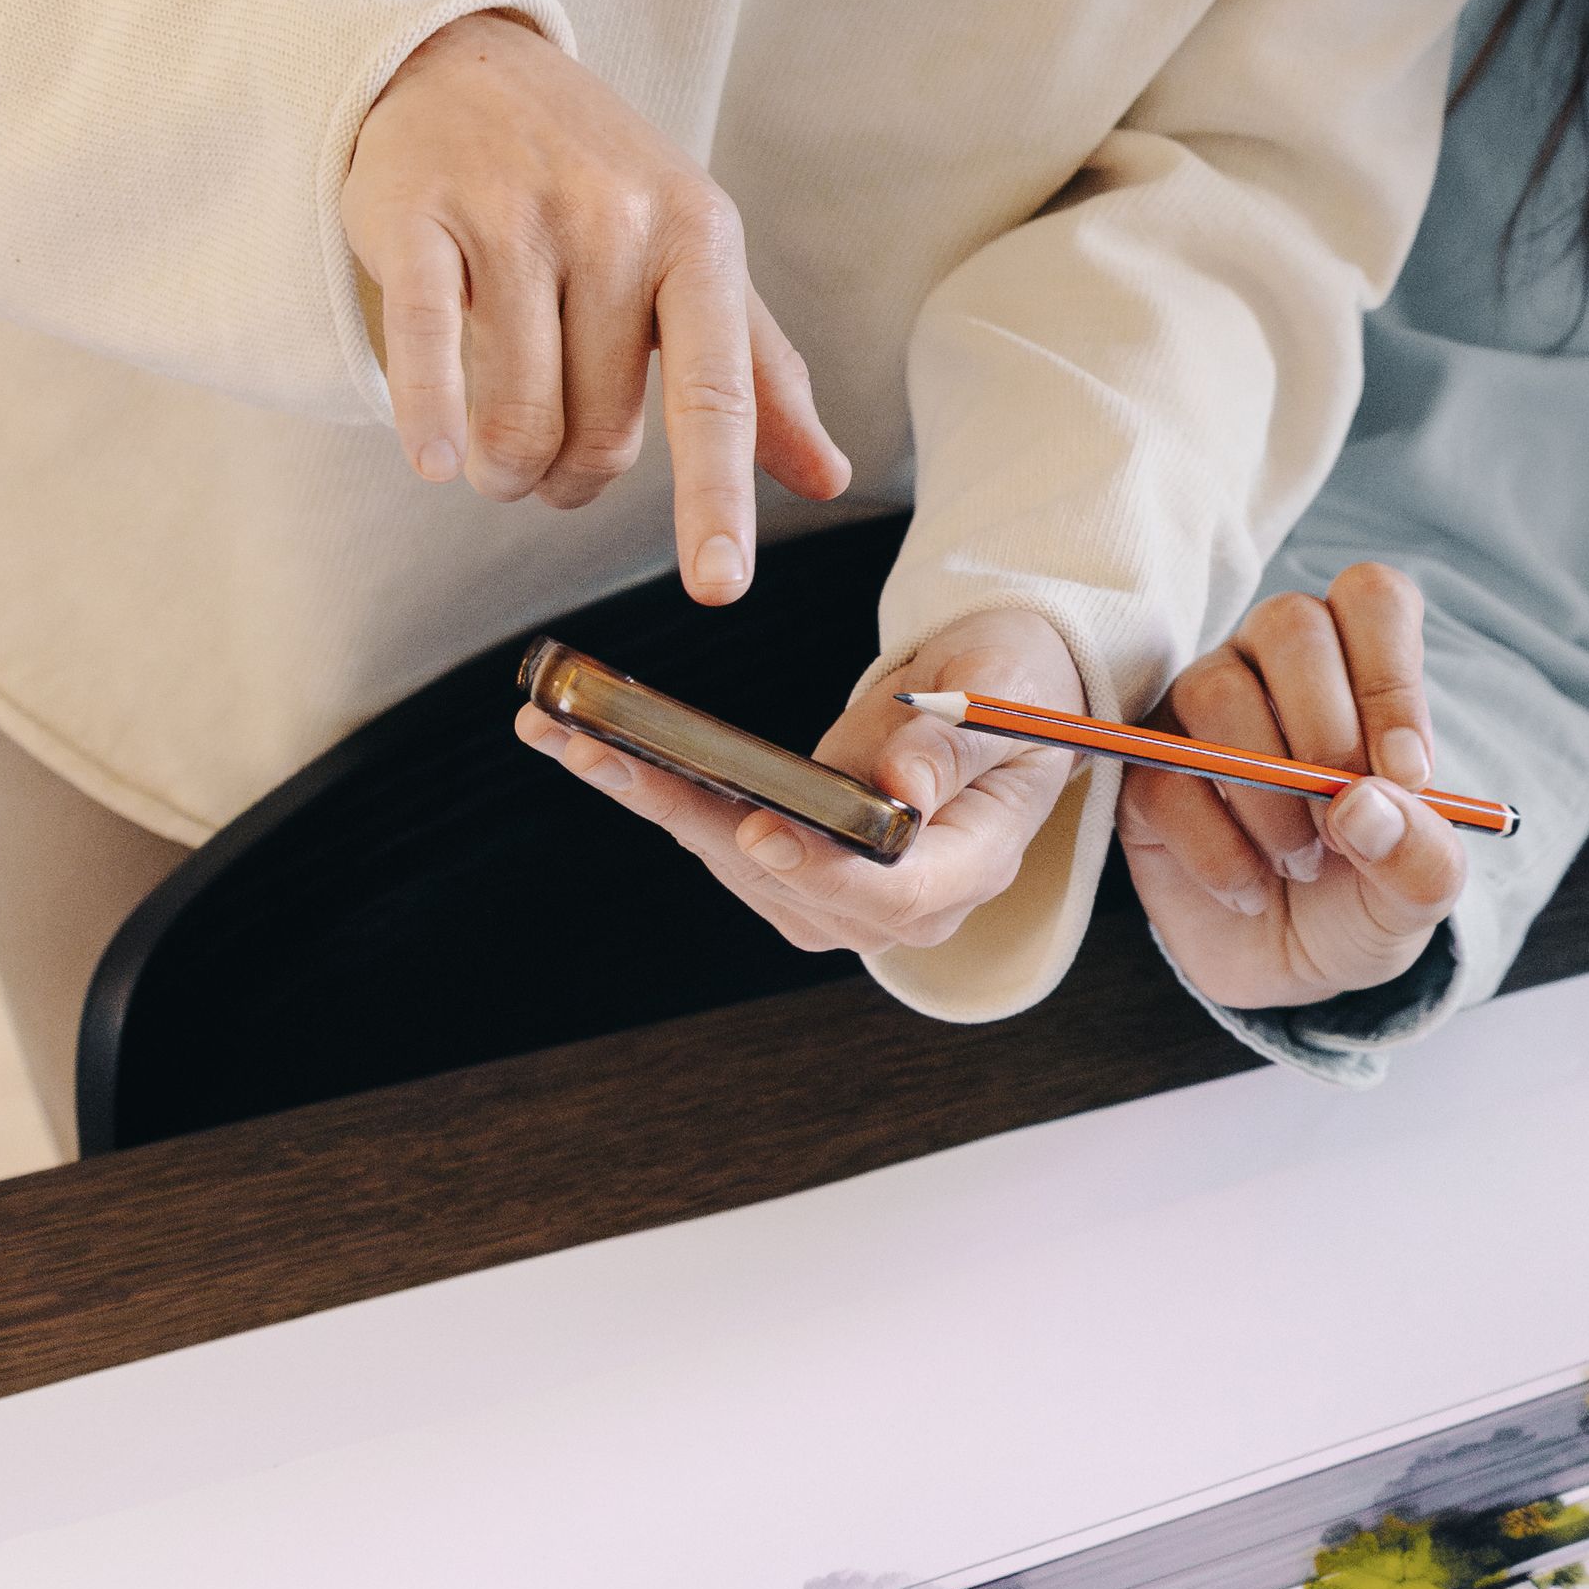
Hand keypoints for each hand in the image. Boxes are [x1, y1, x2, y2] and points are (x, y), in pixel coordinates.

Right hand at [340, 14, 852, 595]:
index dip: (717, 497)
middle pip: (600, 431)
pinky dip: (430, 426)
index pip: (717, 391)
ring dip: (503, 470)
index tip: (718, 586)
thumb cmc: (597, 181)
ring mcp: (513, 214)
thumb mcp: (694, 257)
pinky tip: (436, 456)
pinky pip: (422, 355)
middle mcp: (613, 219)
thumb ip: (756, 372)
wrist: (466, 66)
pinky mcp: (418, 216)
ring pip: (515, 417)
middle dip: (571, 479)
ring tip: (495, 452)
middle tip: (554, 461)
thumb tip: (826, 477)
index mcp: (698, 236)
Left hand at [514, 599, 1083, 957]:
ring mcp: (842, 896)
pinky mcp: (796, 869)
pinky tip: (594, 749)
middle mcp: (903, 902)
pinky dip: (658, 791)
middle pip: (785, 881)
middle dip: (686, 815)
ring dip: (649, 797)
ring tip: (570, 734)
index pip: (893, 894)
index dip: (822, 869)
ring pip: (734, 863)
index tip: (760, 830)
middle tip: (603, 750)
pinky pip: (721, 840)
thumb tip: (900, 787)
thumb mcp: (1010, 691)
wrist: (997, 696)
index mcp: (973, 862)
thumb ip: (959, 744)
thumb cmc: (1017, 686)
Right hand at [1116, 561, 1462, 1014]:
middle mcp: (1274, 662)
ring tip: (1300, 862)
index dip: (1390, 677)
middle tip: (1343, 822)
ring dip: (1270, 796)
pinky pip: (1165, 778)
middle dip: (1327, 732)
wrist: (1291, 964)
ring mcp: (1199, 706)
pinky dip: (1220, 851)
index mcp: (1358, 661)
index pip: (1372, 599)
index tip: (1406, 773)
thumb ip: (1422, 853)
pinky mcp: (1145, 768)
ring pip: (1218, 694)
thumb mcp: (1419, 891)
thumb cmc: (1362, 895)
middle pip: (1290, 625)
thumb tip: (1362, 804)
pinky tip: (1251, 888)